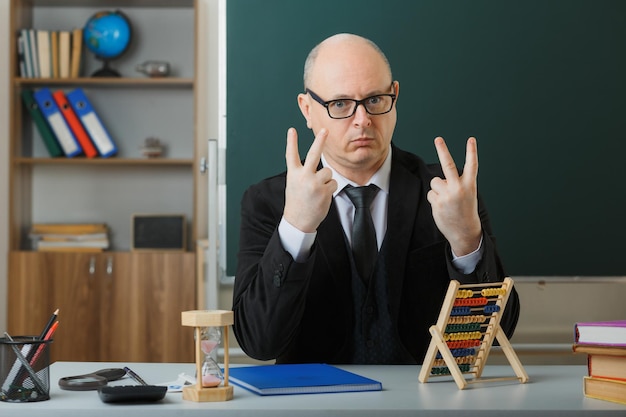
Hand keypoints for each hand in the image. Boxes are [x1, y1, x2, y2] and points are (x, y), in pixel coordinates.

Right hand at [283, 127, 337, 232]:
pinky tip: (322, 196)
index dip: (291, 142)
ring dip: (326, 179)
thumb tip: (316, 165)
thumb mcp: (293, 184)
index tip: (292, 130)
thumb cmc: (297, 202)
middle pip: (313, 154)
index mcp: (293, 174)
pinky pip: (333, 182)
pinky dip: (329, 188)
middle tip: (324, 130)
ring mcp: (314, 183)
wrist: (298, 221)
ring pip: (328, 171)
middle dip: (319, 141)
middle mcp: (303, 176)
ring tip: (317, 190)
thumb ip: (302, 173)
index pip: (291, 155)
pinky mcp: (324, 190)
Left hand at [427, 137, 481, 255]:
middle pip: (448, 165)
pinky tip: (442, 207)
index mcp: (469, 185)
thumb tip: (439, 180)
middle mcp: (458, 188)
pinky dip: (435, 199)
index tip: (471, 139)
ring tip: (446, 199)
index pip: (472, 165)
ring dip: (438, 188)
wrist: (464, 231)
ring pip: (435, 182)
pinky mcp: (437, 202)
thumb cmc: (465, 210)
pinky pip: (431, 194)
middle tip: (438, 139)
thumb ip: (455, 184)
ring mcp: (447, 195)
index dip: (471, 151)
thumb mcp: (467, 195)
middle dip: (443, 150)